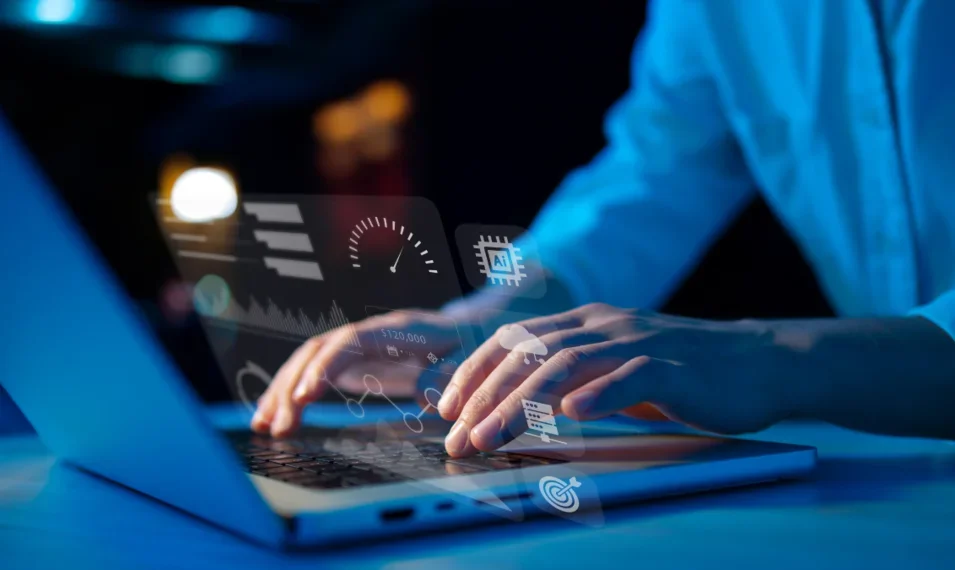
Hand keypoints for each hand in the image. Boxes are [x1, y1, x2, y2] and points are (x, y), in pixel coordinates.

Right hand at [251, 310, 465, 436]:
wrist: (468, 329)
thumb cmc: (468, 346)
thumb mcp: (467, 359)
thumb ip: (448, 376)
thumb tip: (429, 398)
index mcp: (396, 330)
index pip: (349, 342)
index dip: (325, 367)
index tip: (305, 396)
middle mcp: (368, 333)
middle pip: (318, 350)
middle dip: (292, 385)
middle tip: (278, 425)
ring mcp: (356, 345)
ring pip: (308, 360)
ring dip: (282, 391)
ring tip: (263, 425)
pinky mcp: (352, 361)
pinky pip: (314, 372)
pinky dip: (292, 393)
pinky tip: (275, 416)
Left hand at [437, 303, 789, 456]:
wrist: (756, 363)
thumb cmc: (680, 371)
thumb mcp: (614, 367)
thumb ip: (572, 376)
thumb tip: (518, 403)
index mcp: (586, 322)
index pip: (514, 339)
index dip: (475, 371)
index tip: (447, 407)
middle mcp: (605, 325)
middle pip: (530, 353)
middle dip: (486, 395)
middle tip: (458, 435)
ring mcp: (639, 342)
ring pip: (567, 364)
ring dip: (522, 402)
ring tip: (492, 436)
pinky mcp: (674, 367)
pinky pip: (631, 376)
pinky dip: (599, 394)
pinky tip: (574, 415)